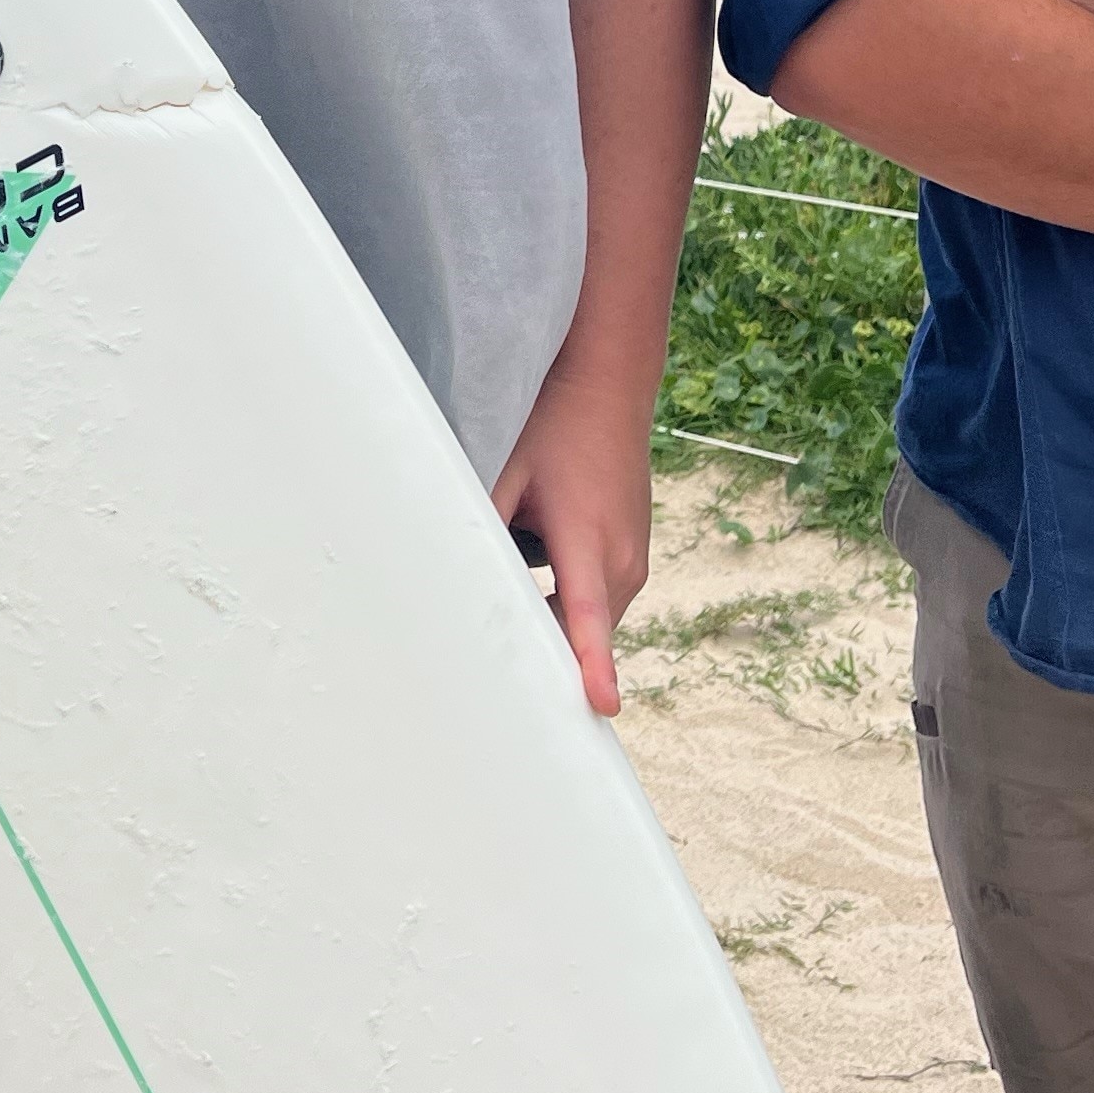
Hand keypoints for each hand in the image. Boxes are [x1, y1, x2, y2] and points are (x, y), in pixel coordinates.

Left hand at [490, 376, 655, 718]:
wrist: (609, 386)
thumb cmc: (554, 426)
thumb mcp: (508, 470)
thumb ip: (484, 525)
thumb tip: (457, 574)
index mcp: (587, 538)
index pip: (588, 617)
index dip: (594, 665)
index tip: (603, 706)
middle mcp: (621, 558)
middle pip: (582, 633)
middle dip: (550, 656)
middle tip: (502, 685)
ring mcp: (634, 559)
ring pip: (593, 620)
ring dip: (559, 626)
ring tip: (514, 627)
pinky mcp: (635, 556)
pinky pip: (601, 602)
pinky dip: (573, 607)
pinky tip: (540, 585)